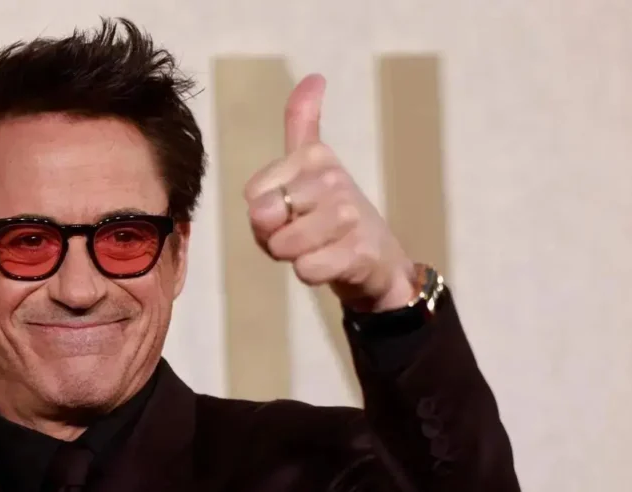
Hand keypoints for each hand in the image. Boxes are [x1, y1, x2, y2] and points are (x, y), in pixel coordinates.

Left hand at [244, 74, 416, 312]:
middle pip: (264, 218)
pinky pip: (305, 269)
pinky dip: (311, 273)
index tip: (290, 213)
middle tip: (303, 235)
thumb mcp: (313, 166)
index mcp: (315, 156)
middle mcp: (333, 178)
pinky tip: (331, 264)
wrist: (378, 260)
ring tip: (317, 249)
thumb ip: (303, 121)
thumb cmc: (332, 216)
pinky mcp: (356, 251)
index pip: (253, 195)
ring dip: (292, 256)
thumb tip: (314, 77)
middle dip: (274, 238)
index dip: (262, 215)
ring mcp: (347, 215)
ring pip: (283, 245)